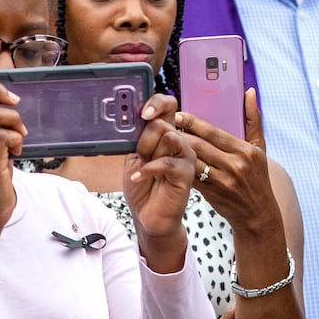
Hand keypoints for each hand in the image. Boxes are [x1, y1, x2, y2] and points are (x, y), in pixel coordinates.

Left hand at [123, 93, 196, 264]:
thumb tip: (132, 118)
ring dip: (148, 153)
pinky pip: (167, 162)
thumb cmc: (141, 186)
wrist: (147, 216)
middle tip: (139, 155)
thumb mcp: (133, 156)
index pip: (168, 105)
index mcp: (166, 133)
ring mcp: (185, 157)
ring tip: (141, 167)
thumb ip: (137, 137)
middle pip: (162, 123)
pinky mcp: (186, 174)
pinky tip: (138, 176)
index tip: (143, 112)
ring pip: (168, 137)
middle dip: (144, 139)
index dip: (157, 103)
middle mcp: (178, 141)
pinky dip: (148, 169)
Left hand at [175, 89, 280, 239]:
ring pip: (191, 161)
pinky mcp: (211, 194)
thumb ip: (253, 118)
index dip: (193, 123)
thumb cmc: (258, 177)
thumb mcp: (260, 147)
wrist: (257, 214)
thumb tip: (249, 91)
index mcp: (246, 151)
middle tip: (161, 125)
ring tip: (160, 141)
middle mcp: (234, 165)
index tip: (177, 115)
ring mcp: (222, 181)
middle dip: (178, 134)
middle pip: (199, 145)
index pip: (214, 132)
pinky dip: (178, 167)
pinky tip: (167, 160)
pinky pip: (190, 176)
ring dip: (174, 151)